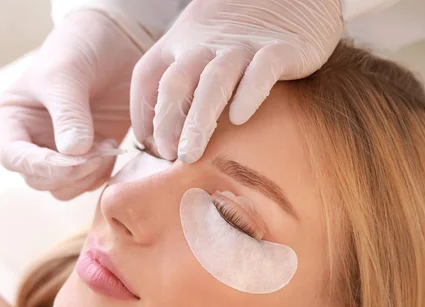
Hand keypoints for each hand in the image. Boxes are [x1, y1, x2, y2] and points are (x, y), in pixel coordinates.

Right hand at [0, 10, 145, 199]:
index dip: (40, 166)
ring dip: (86, 177)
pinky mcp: (90, 156)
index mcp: (13, 120)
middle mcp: (33, 141)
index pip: (13, 157)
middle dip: (68, 173)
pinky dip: (102, 174)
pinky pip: (90, 182)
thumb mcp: (66, 73)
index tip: (72, 159)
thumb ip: (68, 113)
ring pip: (64, 188)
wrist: (116, 42)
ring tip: (107, 146)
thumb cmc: (79, 49)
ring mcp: (62, 151)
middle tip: (98, 151)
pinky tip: (114, 147)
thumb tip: (72, 154)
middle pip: (39, 180)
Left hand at [131, 0, 342, 161]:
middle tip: (169, 156)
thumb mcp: (205, 45)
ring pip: (213, 80)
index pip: (148, 76)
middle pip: (176, 82)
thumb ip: (188, 79)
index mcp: (183, 40)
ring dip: (198, 120)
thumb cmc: (245, 31)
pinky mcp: (281, 48)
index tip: (149, 145)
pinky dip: (249, 94)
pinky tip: (240, 119)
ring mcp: (243, 45)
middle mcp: (207, 42)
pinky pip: (261, 71)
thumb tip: (171, 132)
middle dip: (167, 122)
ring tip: (190, 155)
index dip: (143, 112)